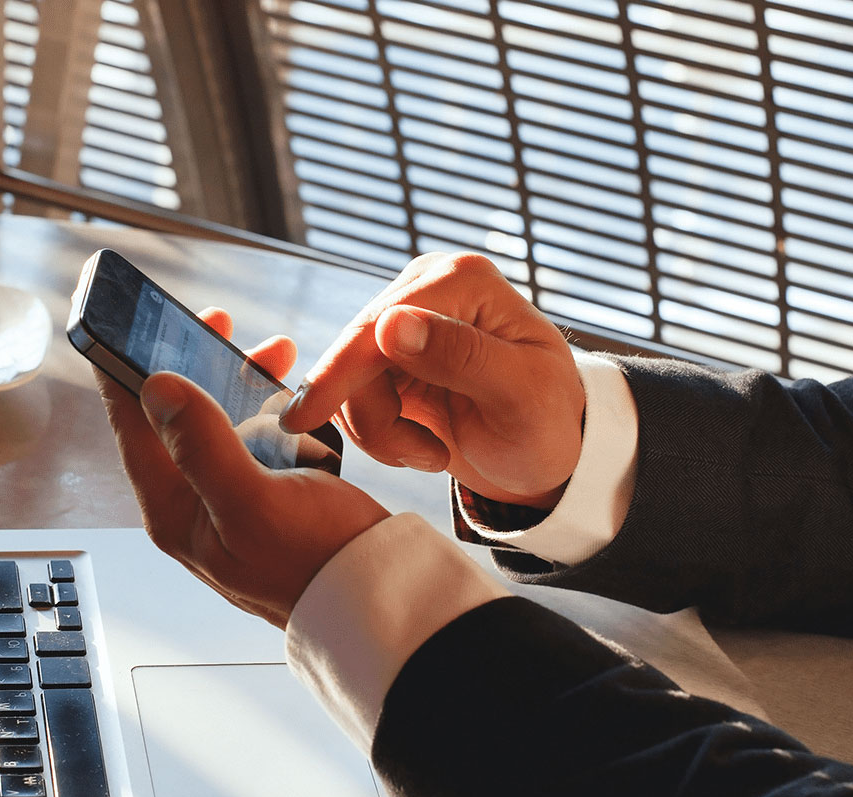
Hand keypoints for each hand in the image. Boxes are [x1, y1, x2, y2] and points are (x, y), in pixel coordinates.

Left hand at [95, 308, 391, 627]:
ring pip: (217, 422)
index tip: (127, 319)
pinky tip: (288, 389)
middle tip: (217, 322)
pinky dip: (266, 406)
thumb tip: (156, 388)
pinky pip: (253, 438)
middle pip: (173, 417)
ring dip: (237, 380)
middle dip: (194, 363)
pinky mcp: (268, 496)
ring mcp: (230, 501)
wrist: (377, 599)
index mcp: (175, 510)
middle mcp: (194, 505)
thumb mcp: (254, 501)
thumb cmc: (318, 564)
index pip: (131, 426)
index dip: (123, 367)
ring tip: (273, 351)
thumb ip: (201, 446)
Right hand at [279, 252, 584, 508]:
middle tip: (424, 459)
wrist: (549, 455)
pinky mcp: (391, 357)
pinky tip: (420, 446)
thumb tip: (391, 323)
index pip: (380, 325)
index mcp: (463, 280)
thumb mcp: (519, 396)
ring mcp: (407, 321)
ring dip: (381, 432)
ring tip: (432, 455)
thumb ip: (460, 356)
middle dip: (378, 418)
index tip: (303, 419)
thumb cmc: (549, 425)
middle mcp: (429, 287)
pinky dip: (380, 434)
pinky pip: (353, 398)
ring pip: (347, 382)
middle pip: (355, 353)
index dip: (338, 372)